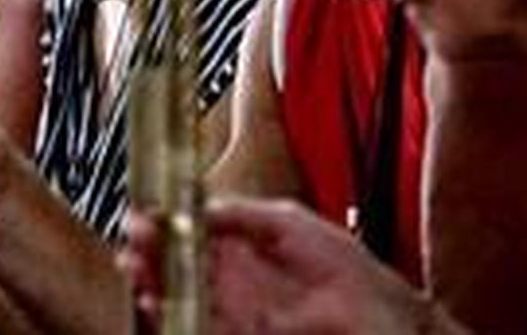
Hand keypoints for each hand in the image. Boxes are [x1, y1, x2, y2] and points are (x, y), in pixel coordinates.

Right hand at [123, 197, 466, 334]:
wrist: (393, 329)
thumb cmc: (357, 278)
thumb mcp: (294, 224)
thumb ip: (243, 215)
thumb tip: (200, 205)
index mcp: (243, 249)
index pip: (188, 233)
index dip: (162, 224)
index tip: (143, 215)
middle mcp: (233, 283)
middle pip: (175, 266)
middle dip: (149, 253)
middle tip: (132, 240)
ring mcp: (236, 313)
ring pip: (179, 298)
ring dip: (152, 285)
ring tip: (136, 269)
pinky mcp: (239, 333)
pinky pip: (197, 324)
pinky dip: (169, 315)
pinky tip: (156, 302)